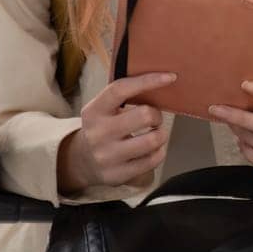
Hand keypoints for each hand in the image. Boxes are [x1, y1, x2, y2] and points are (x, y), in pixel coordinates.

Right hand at [58, 72, 175, 192]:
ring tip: (155, 133)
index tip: (170, 76)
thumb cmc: (102, 127)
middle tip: (154, 118)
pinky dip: (160, 152)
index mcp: (94, 111)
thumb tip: (160, 78)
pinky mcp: (118, 175)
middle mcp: (98, 133)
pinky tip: (153, 149)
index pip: (120, 89)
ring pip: (152, 140)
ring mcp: (107, 156)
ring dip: (161, 134)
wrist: (82, 162)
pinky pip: (153, 160)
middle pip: (144, 115)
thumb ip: (123, 95)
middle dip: (156, 115)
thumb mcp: (102, 108)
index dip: (147, 81)